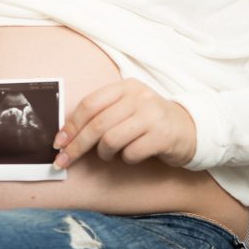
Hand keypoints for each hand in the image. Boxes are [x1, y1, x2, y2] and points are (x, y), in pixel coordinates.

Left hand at [52, 79, 196, 170]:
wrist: (190, 129)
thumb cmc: (149, 122)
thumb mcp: (127, 108)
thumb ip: (102, 114)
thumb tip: (66, 136)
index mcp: (126, 87)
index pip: (90, 104)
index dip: (70, 125)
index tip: (58, 143)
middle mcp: (139, 97)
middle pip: (97, 124)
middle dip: (77, 146)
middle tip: (64, 161)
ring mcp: (152, 115)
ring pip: (111, 139)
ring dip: (104, 153)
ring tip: (109, 155)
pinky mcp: (162, 136)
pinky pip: (131, 153)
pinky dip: (126, 159)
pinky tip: (132, 155)